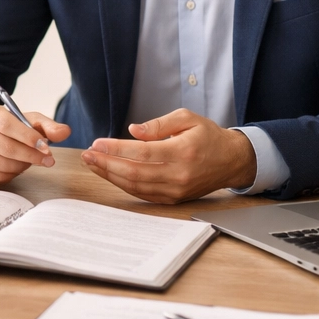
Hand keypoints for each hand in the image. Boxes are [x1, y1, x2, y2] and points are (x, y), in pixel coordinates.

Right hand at [0, 106, 72, 186]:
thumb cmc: (12, 130)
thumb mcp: (30, 122)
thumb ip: (49, 127)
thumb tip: (65, 132)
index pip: (8, 125)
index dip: (29, 138)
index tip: (46, 148)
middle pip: (5, 147)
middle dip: (30, 157)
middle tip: (47, 161)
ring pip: (0, 164)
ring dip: (20, 167)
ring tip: (28, 162)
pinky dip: (8, 175)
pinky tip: (14, 169)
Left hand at [80, 109, 255, 203]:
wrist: (231, 161)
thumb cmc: (208, 136)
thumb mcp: (187, 118)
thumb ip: (159, 124)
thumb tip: (132, 130)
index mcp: (183, 152)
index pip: (142, 152)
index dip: (116, 149)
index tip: (96, 143)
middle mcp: (179, 175)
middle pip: (135, 173)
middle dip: (106, 164)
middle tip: (86, 155)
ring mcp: (176, 190)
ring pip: (136, 186)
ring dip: (110, 176)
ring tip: (92, 164)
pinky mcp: (174, 199)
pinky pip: (143, 195)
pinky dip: (124, 185)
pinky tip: (110, 174)